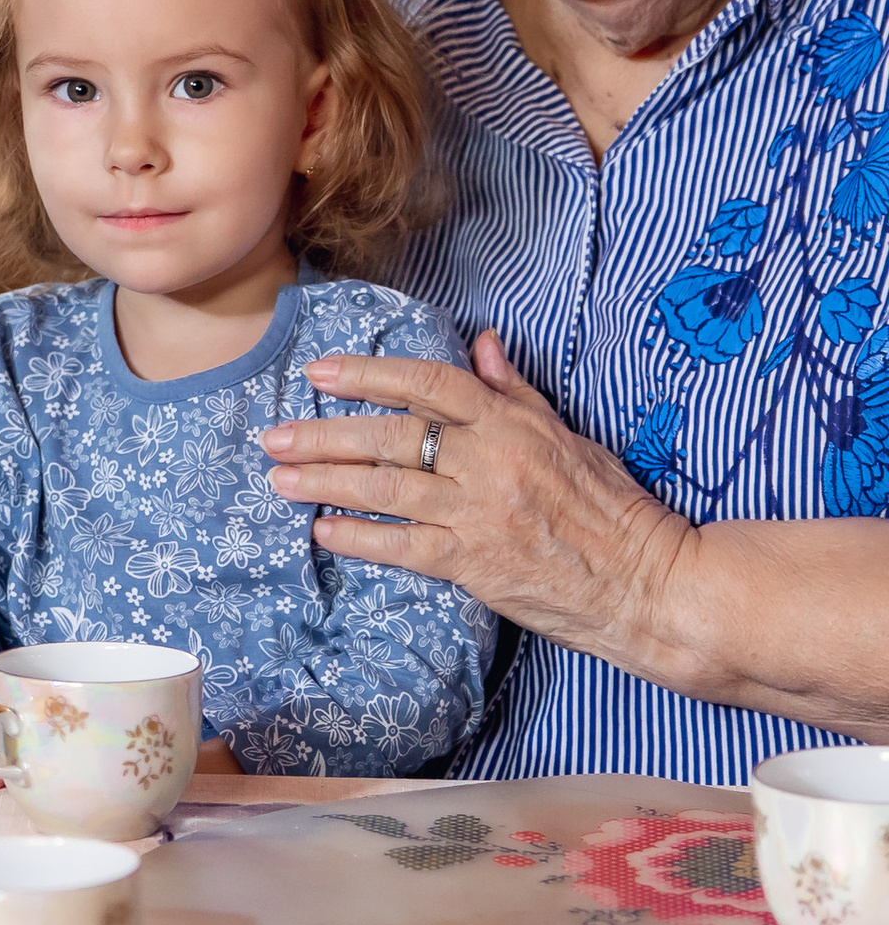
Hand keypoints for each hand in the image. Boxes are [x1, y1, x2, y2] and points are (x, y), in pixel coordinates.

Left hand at [264, 331, 691, 648]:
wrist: (650, 582)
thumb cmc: (613, 506)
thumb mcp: (567, 434)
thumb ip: (514, 391)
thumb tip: (482, 342)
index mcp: (509, 424)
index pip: (425, 383)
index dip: (368, 373)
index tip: (319, 372)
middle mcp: (488, 462)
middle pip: (390, 437)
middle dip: (323, 435)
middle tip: (274, 437)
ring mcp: (478, 513)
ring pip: (386, 489)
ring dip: (325, 483)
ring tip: (280, 480)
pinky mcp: (475, 564)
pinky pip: (404, 546)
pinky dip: (359, 537)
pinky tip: (324, 531)